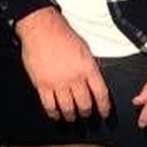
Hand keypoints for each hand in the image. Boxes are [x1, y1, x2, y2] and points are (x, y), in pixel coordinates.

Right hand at [15, 7, 111, 121]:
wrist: (42, 29)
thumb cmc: (62, 35)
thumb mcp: (84, 49)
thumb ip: (89, 67)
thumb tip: (93, 82)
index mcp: (87, 67)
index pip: (101, 93)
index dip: (104, 106)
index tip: (104, 113)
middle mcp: (74, 77)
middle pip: (84, 104)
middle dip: (86, 113)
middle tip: (86, 115)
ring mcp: (57, 82)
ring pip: (67, 108)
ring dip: (71, 116)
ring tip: (71, 118)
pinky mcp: (42, 84)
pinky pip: (49, 105)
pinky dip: (53, 113)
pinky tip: (55, 115)